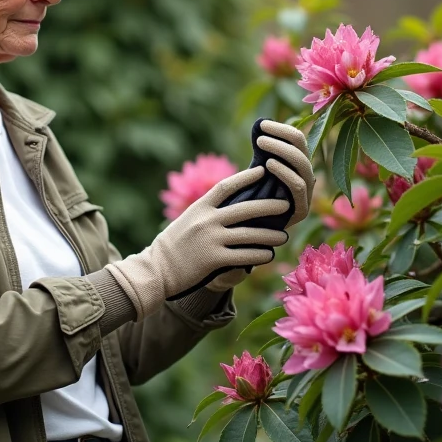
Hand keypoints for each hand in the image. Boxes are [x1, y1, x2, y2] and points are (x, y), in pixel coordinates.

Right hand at [105, 166, 290, 317]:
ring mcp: (211, 240)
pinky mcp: (215, 260)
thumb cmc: (173, 246)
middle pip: (246, 209)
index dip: (246, 177)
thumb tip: (233, 206)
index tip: (263, 172)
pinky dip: (260, 255)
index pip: (226, 186)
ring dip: (270, 235)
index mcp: (200, 208)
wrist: (156, 270)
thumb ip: (207, 213)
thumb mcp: (187, 221)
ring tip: (283, 236)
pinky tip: (269, 255)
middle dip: (269, 206)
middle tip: (286, 204)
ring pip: (250, 234)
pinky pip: (245, 256)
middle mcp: (207, 220)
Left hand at [256, 119, 314, 228]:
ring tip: (260, 144)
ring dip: (281, 150)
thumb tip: (258, 123)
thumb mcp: (253, 170)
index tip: (261, 124)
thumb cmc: (246, 197)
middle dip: (281, 137)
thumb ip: (260, 151)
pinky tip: (268, 164)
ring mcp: (306, 194)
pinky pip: (298, 186)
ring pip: (303, 164)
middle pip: (302, 148)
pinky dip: (285, 171)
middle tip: (259, 136)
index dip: (281, 129)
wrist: (242, 230)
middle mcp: (305, 177)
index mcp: (296, 165)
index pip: (297, 140)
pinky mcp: (302, 210)